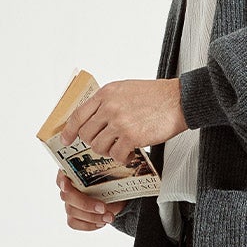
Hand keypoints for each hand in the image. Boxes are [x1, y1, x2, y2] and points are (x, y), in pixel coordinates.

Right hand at [54, 166, 118, 231]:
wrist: (117, 195)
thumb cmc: (112, 180)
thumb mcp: (112, 173)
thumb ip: (107, 173)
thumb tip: (112, 174)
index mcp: (73, 171)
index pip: (61, 176)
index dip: (63, 182)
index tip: (67, 185)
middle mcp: (67, 187)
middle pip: (66, 197)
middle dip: (86, 204)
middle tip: (104, 208)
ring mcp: (69, 203)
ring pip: (72, 212)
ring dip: (92, 217)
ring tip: (109, 217)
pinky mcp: (73, 216)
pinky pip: (74, 223)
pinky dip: (89, 225)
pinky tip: (101, 222)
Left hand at [59, 77, 186, 164]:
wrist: (180, 99)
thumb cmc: (156, 95)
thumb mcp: (125, 89)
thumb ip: (108, 101)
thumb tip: (95, 117)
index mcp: (106, 94)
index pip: (78, 115)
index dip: (69, 130)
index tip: (66, 140)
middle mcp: (109, 107)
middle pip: (86, 134)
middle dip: (94, 143)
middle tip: (106, 144)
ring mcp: (119, 122)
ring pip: (99, 147)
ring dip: (110, 151)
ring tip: (122, 147)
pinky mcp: (131, 136)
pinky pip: (116, 155)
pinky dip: (122, 157)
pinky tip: (131, 152)